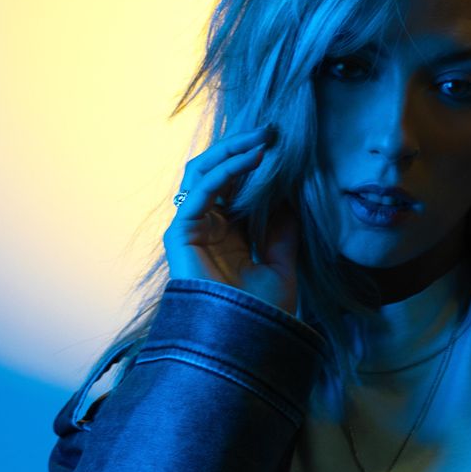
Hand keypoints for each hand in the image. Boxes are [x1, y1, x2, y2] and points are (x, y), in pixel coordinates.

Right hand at [163, 124, 299, 314]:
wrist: (248, 341)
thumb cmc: (262, 313)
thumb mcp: (282, 263)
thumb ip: (283, 230)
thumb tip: (289, 195)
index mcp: (227, 234)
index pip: (234, 184)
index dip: (255, 162)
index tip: (283, 143)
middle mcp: (206, 228)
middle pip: (215, 172)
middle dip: (242, 147)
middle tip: (272, 130)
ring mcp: (190, 230)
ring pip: (202, 173)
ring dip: (233, 150)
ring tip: (264, 137)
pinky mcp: (181, 234)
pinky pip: (201, 190)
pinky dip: (227, 170)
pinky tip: (253, 159)